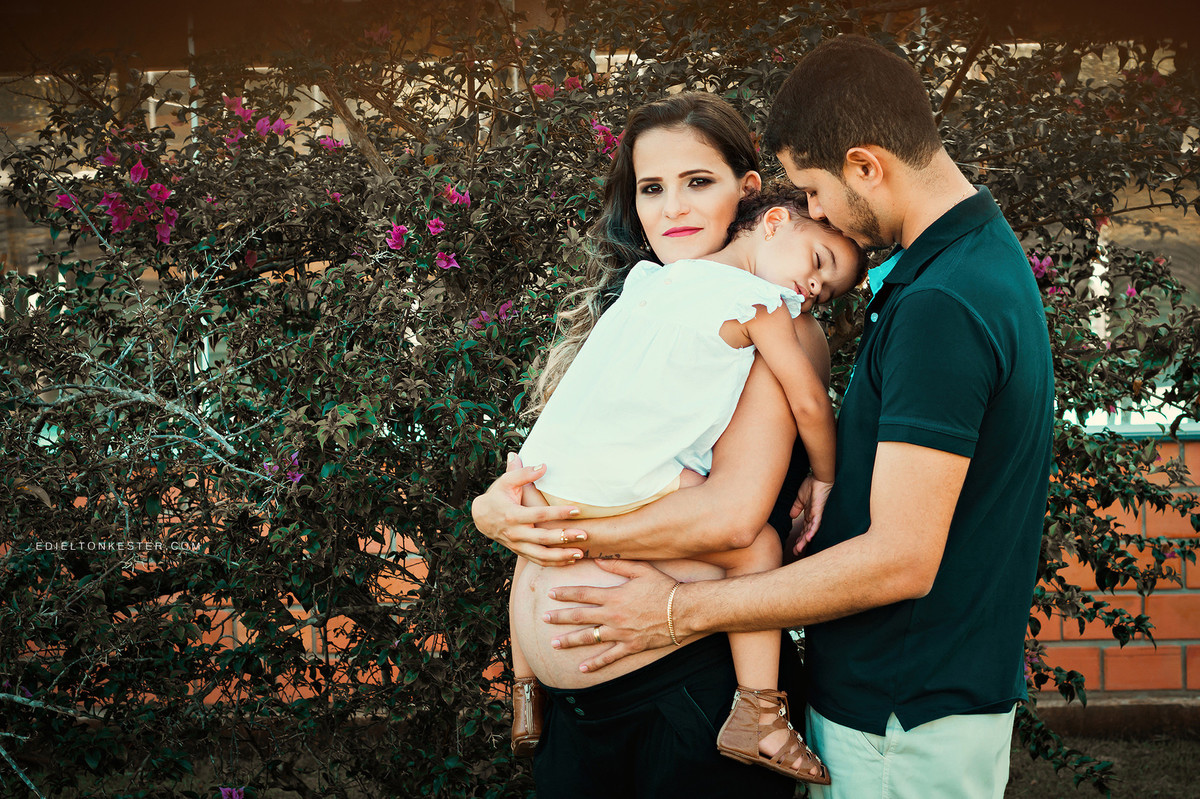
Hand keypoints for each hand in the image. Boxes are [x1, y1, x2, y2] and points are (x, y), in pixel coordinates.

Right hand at [470, 454, 586, 565]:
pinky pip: (538, 561)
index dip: (558, 513)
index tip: (577, 510)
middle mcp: (515, 533)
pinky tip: (571, 560)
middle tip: (584, 534)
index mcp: (512, 515)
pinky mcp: (520, 552)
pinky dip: (555, 563)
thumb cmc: (498, 495)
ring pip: (541, 555)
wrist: (481, 517)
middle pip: (542, 538)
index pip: (538, 515)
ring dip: (561, 556)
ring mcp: (517, 545)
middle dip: (564, 538)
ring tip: (581, 553)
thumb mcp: (506, 481)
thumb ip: (523, 473)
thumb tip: (543, 466)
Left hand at [543, 559, 678, 672]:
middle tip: (544, 619)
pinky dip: (595, 663)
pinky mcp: (630, 646)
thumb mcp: (641, 570)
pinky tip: (582, 668)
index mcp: (613, 596)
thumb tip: (597, 559)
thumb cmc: (664, 588)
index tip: (551, 594)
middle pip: (580, 617)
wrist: (683, 611)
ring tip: (554, 643)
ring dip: (570, 641)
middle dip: (560, 618)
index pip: (583, 594)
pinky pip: (609, 656)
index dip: (566, 594)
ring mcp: (620, 633)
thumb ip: (618, 564)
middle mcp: (613, 616)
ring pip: (589, 638)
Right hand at [787, 476, 832, 556]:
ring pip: (811, 531)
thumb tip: (791, 516)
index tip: (794, 546)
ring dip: (805, 541)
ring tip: (800, 549)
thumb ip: (796, 508)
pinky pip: (816, 523)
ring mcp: (817, 515)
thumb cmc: (812, 485)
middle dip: (801, 543)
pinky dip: (813, 531)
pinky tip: (809, 538)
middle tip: (796, 552)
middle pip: (807, 533)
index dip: (799, 538)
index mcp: (809, 515)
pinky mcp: (819, 512)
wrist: (819, 477)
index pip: (804, 529)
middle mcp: (813, 517)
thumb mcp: (800, 498)